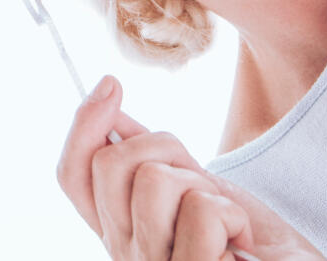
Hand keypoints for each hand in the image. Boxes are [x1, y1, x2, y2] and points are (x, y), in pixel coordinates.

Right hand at [58, 77, 325, 260]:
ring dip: (206, 190)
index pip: (73, 176)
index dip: (83, 124)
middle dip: (166, 148)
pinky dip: (232, 218)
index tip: (112, 83)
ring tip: (227, 225)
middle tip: (203, 183)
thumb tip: (113, 114)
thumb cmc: (252, 245)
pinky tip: (240, 245)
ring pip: (154, 180)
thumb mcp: (197, 191)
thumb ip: (151, 164)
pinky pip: (200, 212)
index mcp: (122, 234)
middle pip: (111, 164)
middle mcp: (128, 257)